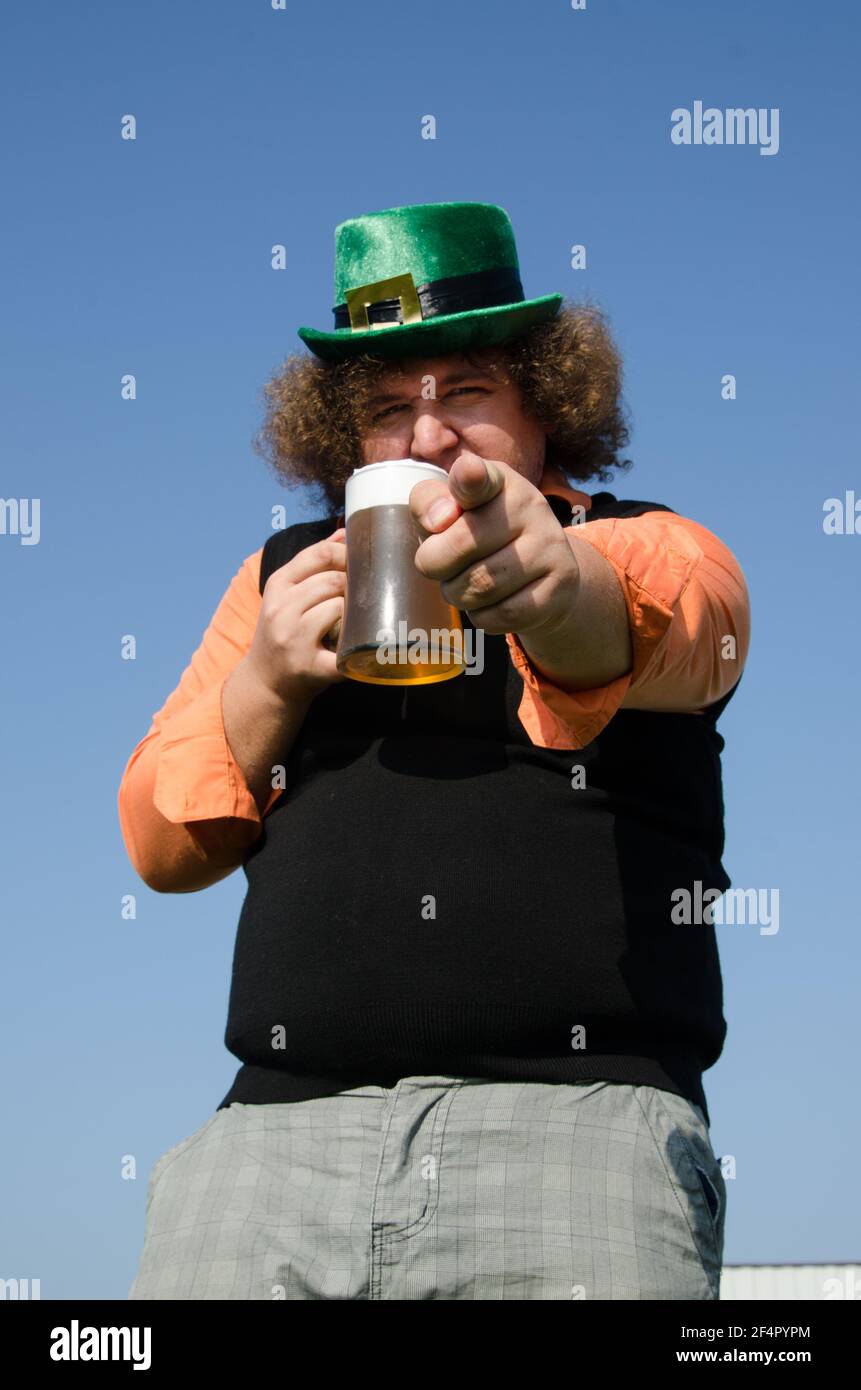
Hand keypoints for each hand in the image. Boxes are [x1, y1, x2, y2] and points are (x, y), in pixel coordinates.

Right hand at [244, 527, 347, 703]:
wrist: (266, 682)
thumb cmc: (284, 632)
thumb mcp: (287, 594)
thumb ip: (313, 563)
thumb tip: (343, 533)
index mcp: (277, 585)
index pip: (318, 554)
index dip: (347, 554)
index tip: (362, 563)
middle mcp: (280, 609)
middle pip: (333, 580)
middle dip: (354, 586)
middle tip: (365, 597)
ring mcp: (293, 638)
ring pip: (339, 607)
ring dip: (354, 613)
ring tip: (356, 620)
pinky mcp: (309, 666)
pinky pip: (345, 645)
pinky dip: (358, 643)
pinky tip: (360, 642)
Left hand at [408, 452, 579, 639]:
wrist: (541, 575)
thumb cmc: (478, 538)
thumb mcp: (450, 513)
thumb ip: (428, 504)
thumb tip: (438, 521)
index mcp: (497, 480)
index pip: (478, 477)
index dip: (470, 478)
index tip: (468, 472)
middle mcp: (530, 504)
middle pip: (460, 544)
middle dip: (436, 565)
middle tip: (442, 567)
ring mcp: (550, 545)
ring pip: (480, 586)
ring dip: (458, 594)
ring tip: (467, 585)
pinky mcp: (560, 584)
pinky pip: (503, 615)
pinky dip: (483, 616)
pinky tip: (490, 604)